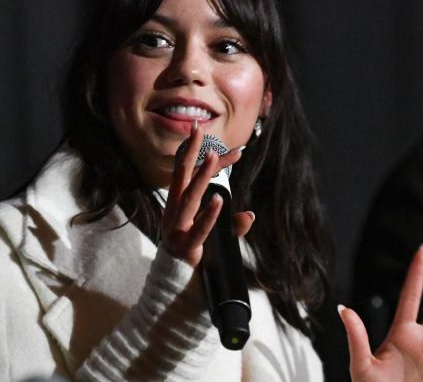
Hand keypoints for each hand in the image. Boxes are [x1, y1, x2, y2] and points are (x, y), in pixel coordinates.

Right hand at [162, 126, 253, 266]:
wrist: (174, 295)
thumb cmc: (192, 262)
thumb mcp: (213, 239)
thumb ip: (230, 225)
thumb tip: (249, 215)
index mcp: (177, 209)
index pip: (187, 176)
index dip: (201, 157)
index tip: (218, 139)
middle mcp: (174, 215)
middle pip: (180, 177)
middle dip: (189, 152)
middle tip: (197, 128)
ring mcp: (177, 231)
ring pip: (189, 198)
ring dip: (201, 176)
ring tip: (212, 156)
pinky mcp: (185, 248)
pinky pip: (199, 229)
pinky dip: (209, 214)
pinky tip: (219, 200)